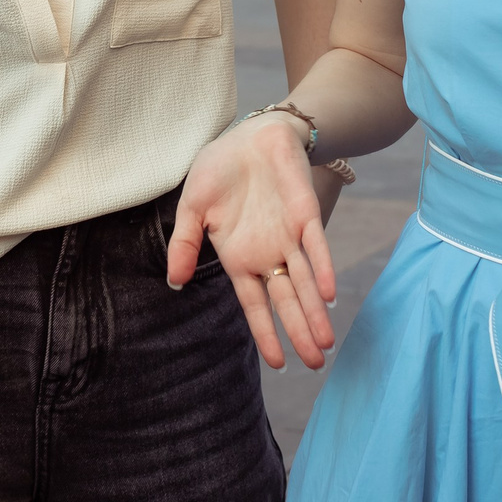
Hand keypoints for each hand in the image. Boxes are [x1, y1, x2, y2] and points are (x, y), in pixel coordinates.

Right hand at [168, 112, 337, 369]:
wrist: (249, 136)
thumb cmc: (219, 171)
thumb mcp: (192, 207)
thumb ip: (185, 243)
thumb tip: (173, 282)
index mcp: (240, 258)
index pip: (255, 304)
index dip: (266, 332)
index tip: (279, 364)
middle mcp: (267, 253)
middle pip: (286, 301)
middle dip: (300, 332)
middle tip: (315, 365)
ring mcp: (288, 235)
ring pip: (304, 282)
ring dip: (314, 311)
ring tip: (325, 343)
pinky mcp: (305, 212)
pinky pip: (315, 245)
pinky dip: (321, 267)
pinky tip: (328, 293)